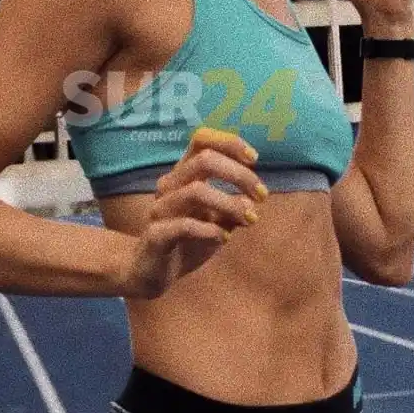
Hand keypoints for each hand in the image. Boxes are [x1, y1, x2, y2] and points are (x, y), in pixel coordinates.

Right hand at [116, 126, 267, 298]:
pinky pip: (183, 226)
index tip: (254, 159)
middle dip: (239, 174)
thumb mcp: (218, 223)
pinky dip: (210, 230)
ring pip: (196, 191)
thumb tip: (252, 199)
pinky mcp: (155, 236)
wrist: (150, 272)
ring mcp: (160, 209)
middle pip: (204, 159)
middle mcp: (170, 185)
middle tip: (262, 195)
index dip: (229, 142)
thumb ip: (234, 208)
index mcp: (183, 175)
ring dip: (230, 203)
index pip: (201, 139)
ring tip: (250, 219)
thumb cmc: (187, 241)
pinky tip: (224, 238)